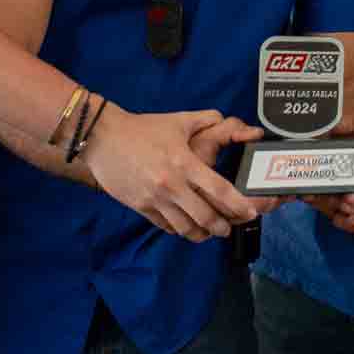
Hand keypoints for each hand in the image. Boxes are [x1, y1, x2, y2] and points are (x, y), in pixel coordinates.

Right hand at [80, 105, 263, 240]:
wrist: (103, 138)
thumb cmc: (142, 129)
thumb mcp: (179, 120)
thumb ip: (206, 120)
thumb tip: (226, 120)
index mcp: (185, 162)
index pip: (219, 190)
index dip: (238, 205)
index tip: (250, 212)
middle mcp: (172, 184)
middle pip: (205, 216)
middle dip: (222, 226)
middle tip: (229, 227)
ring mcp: (155, 199)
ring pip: (186, 227)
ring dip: (202, 234)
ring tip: (210, 232)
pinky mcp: (141, 207)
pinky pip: (165, 226)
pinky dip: (179, 230)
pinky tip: (185, 227)